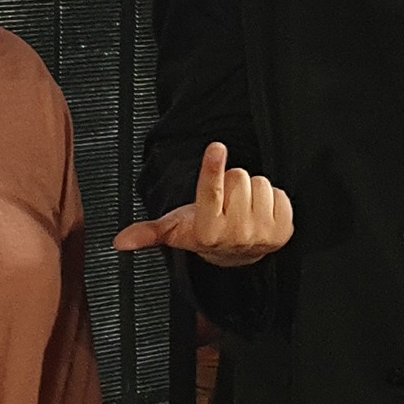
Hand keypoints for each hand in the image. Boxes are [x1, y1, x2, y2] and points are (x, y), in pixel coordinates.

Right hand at [113, 142, 292, 267]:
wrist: (236, 256)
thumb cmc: (203, 232)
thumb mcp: (176, 230)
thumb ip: (148, 232)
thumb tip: (119, 242)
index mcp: (208, 231)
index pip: (211, 192)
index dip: (212, 168)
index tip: (216, 146)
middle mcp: (236, 234)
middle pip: (238, 177)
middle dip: (231, 182)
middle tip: (226, 200)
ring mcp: (262, 233)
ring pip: (260, 183)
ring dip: (252, 190)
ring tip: (242, 206)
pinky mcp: (284, 230)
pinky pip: (280, 193)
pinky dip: (271, 198)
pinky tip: (260, 211)